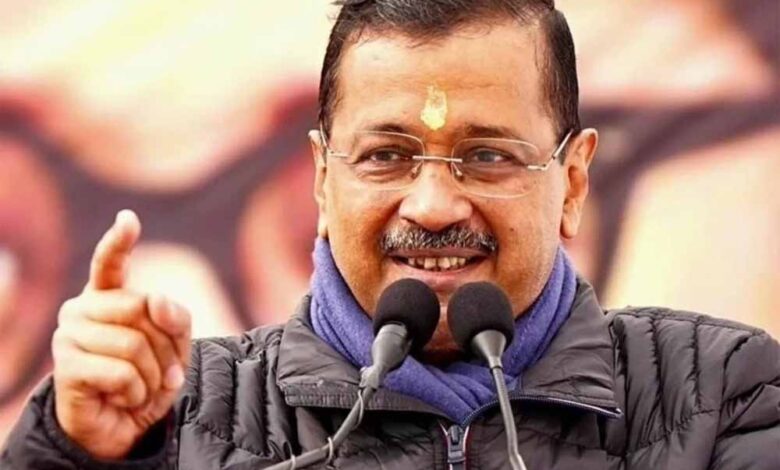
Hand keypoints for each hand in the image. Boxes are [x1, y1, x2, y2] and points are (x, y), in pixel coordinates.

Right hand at [52, 210, 190, 459]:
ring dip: (153, 374)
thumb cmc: (147, 379)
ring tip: (143, 387)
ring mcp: (69, 334)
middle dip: (166, 346)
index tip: (128, 219)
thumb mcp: (175, 346)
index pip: (110, 263)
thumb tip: (155, 300)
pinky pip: (122, 372)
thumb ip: (174, 318)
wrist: (123, 427)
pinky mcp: (66, 365)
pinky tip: (126, 398)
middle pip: (142, 308)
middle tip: (162, 371)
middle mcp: (82, 308)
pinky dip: (137, 391)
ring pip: (134, 343)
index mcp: (108, 298)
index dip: (119, 241)